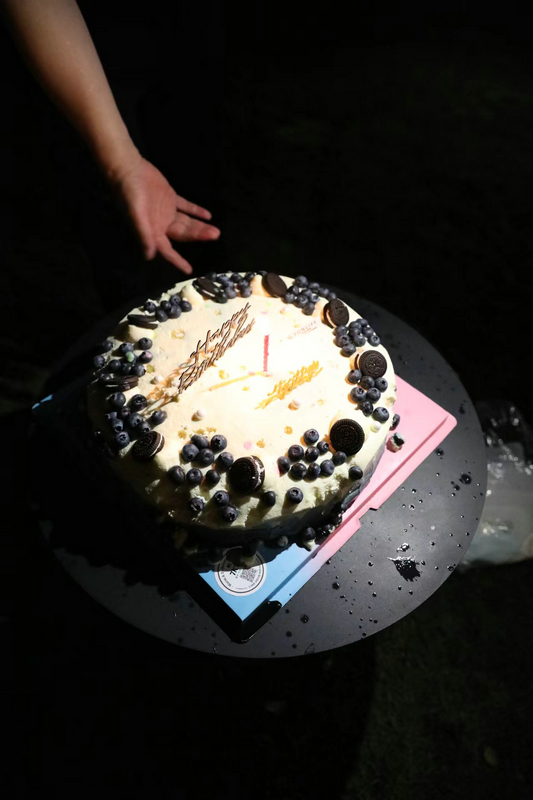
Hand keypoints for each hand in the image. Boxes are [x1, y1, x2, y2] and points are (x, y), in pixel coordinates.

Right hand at [110, 154, 220, 273]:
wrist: (128, 169)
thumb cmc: (130, 194)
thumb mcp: (136, 215)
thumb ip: (144, 235)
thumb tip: (150, 256)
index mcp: (153, 231)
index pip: (167, 250)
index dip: (177, 260)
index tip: (189, 270)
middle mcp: (160, 224)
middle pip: (183, 234)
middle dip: (198, 236)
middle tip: (215, 235)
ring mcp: (166, 211)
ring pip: (186, 222)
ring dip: (200, 226)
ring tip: (215, 230)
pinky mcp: (169, 198)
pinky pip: (185, 207)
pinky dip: (195, 211)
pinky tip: (207, 215)